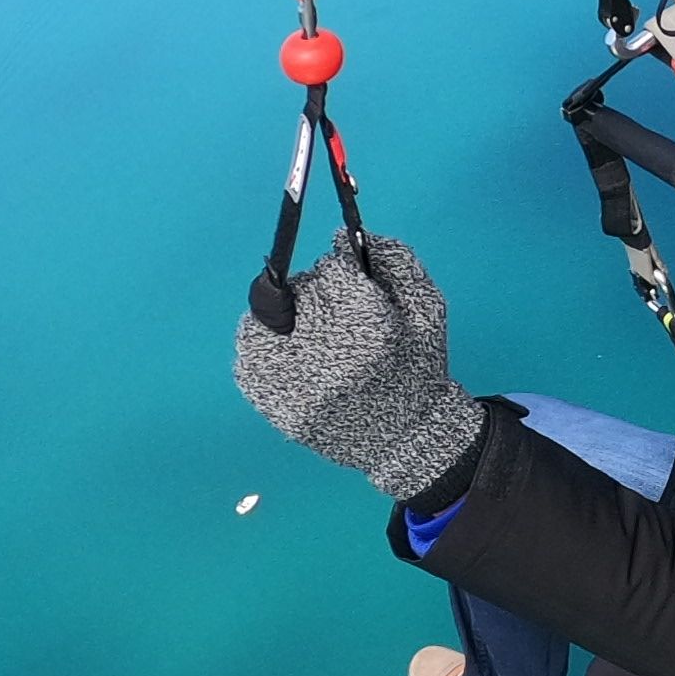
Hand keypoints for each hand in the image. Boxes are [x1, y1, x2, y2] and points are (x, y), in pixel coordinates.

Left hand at [231, 229, 484, 500]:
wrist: (407, 438)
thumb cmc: (418, 367)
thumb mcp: (426, 307)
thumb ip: (392, 258)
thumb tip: (337, 236)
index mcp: (370, 329)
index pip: (331, 272)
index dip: (342, 276)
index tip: (352, 290)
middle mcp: (328, 356)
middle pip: (297, 293)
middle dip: (314, 297)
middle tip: (335, 319)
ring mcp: (294, 385)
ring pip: (263, 320)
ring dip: (283, 320)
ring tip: (310, 339)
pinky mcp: (274, 406)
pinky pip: (248, 358)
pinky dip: (266, 350)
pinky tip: (293, 359)